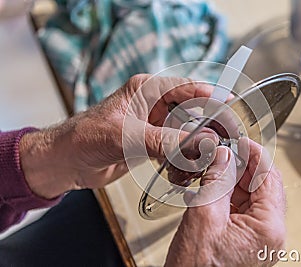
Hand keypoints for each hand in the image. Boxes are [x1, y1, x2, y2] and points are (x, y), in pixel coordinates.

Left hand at [19, 74, 217, 198]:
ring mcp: (153, 125)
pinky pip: (176, 148)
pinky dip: (182, 159)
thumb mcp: (126, 137)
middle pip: (192, 110)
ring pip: (186, 131)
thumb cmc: (84, 138)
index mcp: (146, 90)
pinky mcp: (151, 143)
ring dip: (195, 145)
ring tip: (204, 157)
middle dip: (207, 126)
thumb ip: (163, 139)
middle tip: (223, 140)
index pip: (186, 87)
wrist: (66, 162)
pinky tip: (183, 169)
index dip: (210, 95)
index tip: (229, 106)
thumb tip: (198, 144)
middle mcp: (152, 105)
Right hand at [165, 139, 285, 266]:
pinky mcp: (248, 242)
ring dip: (235, 179)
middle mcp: (270, 234)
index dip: (254, 154)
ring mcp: (260, 239)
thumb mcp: (204, 216)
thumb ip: (217, 181)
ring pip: (253, 197)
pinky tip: (214, 187)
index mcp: (268, 227)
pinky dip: (230, 195)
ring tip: (215, 168)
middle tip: (225, 151)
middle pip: (263, 186)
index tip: (241, 140)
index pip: (269, 177)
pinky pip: (244, 210)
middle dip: (243, 165)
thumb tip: (224, 156)